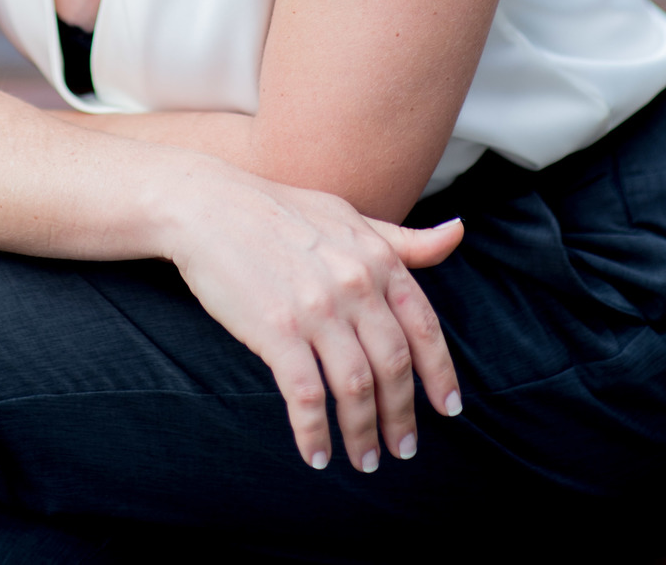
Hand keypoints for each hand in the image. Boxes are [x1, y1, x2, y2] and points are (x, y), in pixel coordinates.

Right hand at [165, 169, 462, 472]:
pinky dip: (314, 431)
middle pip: (393, 365)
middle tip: (403, 450)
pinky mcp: (276, 329)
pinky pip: (306, 395)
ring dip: (363, 433)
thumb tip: (458, 233)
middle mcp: (355, 283)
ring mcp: (316, 308)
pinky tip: (315, 455)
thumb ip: (402, 239)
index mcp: (376, 257)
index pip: (423, 326)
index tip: (448, 410)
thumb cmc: (279, 211)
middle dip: (402, 416)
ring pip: (356, 387)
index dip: (440, 373)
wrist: (208, 205)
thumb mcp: (348, 217)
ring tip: (364, 461)